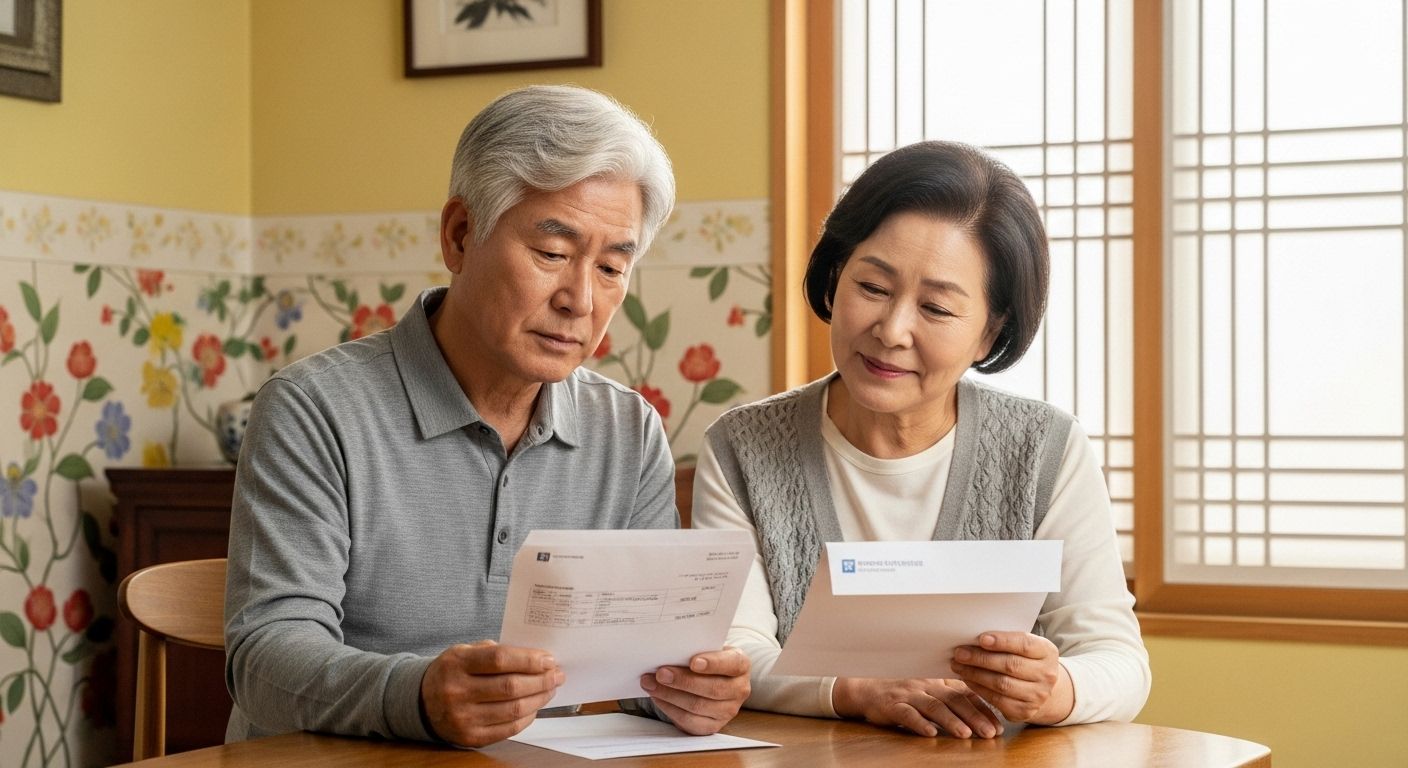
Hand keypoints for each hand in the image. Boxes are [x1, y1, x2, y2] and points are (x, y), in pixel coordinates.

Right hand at [420, 640, 564, 746]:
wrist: (421, 702)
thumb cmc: (452, 672)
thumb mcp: (464, 651)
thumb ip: (494, 651)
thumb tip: (534, 658)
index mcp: (457, 663)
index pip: (500, 659)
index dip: (529, 659)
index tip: (549, 659)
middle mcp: (457, 691)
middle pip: (510, 686)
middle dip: (541, 680)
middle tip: (557, 675)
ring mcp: (463, 717)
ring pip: (513, 709)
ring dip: (539, 699)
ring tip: (550, 689)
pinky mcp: (470, 737)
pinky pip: (508, 729)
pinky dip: (527, 717)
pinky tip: (535, 706)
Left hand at [639, 647, 749, 734]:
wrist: (711, 679)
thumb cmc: (707, 660)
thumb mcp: (707, 649)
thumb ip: (695, 649)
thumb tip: (670, 651)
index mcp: (741, 665)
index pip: (731, 663)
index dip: (713, 663)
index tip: (693, 662)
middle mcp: (739, 689)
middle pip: (712, 688)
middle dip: (683, 681)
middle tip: (660, 673)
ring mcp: (728, 711)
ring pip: (697, 706)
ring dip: (670, 695)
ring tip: (651, 683)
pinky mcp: (712, 726)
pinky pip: (689, 721)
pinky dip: (669, 708)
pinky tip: (657, 697)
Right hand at [832, 677, 1002, 738]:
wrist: (867, 690)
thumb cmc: (904, 694)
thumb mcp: (930, 692)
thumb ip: (952, 698)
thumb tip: (983, 713)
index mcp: (938, 682)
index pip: (966, 693)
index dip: (983, 708)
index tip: (999, 725)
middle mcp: (926, 685)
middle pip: (954, 699)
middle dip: (974, 717)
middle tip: (990, 733)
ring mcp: (909, 695)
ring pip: (933, 706)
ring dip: (951, 721)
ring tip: (966, 734)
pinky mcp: (892, 705)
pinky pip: (907, 714)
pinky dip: (919, 723)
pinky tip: (930, 733)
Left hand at [951, 631, 1072, 723]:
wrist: (1042, 688)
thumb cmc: (1024, 659)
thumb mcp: (1022, 646)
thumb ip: (1005, 641)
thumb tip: (972, 636)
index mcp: (1047, 652)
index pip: (1025, 644)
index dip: (1002, 641)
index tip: (981, 638)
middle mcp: (1046, 675)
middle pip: (1010, 665)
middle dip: (981, 658)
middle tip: (959, 653)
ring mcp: (1038, 696)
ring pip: (1002, 684)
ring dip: (975, 674)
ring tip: (958, 665)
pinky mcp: (1025, 712)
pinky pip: (997, 700)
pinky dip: (979, 689)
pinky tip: (967, 679)